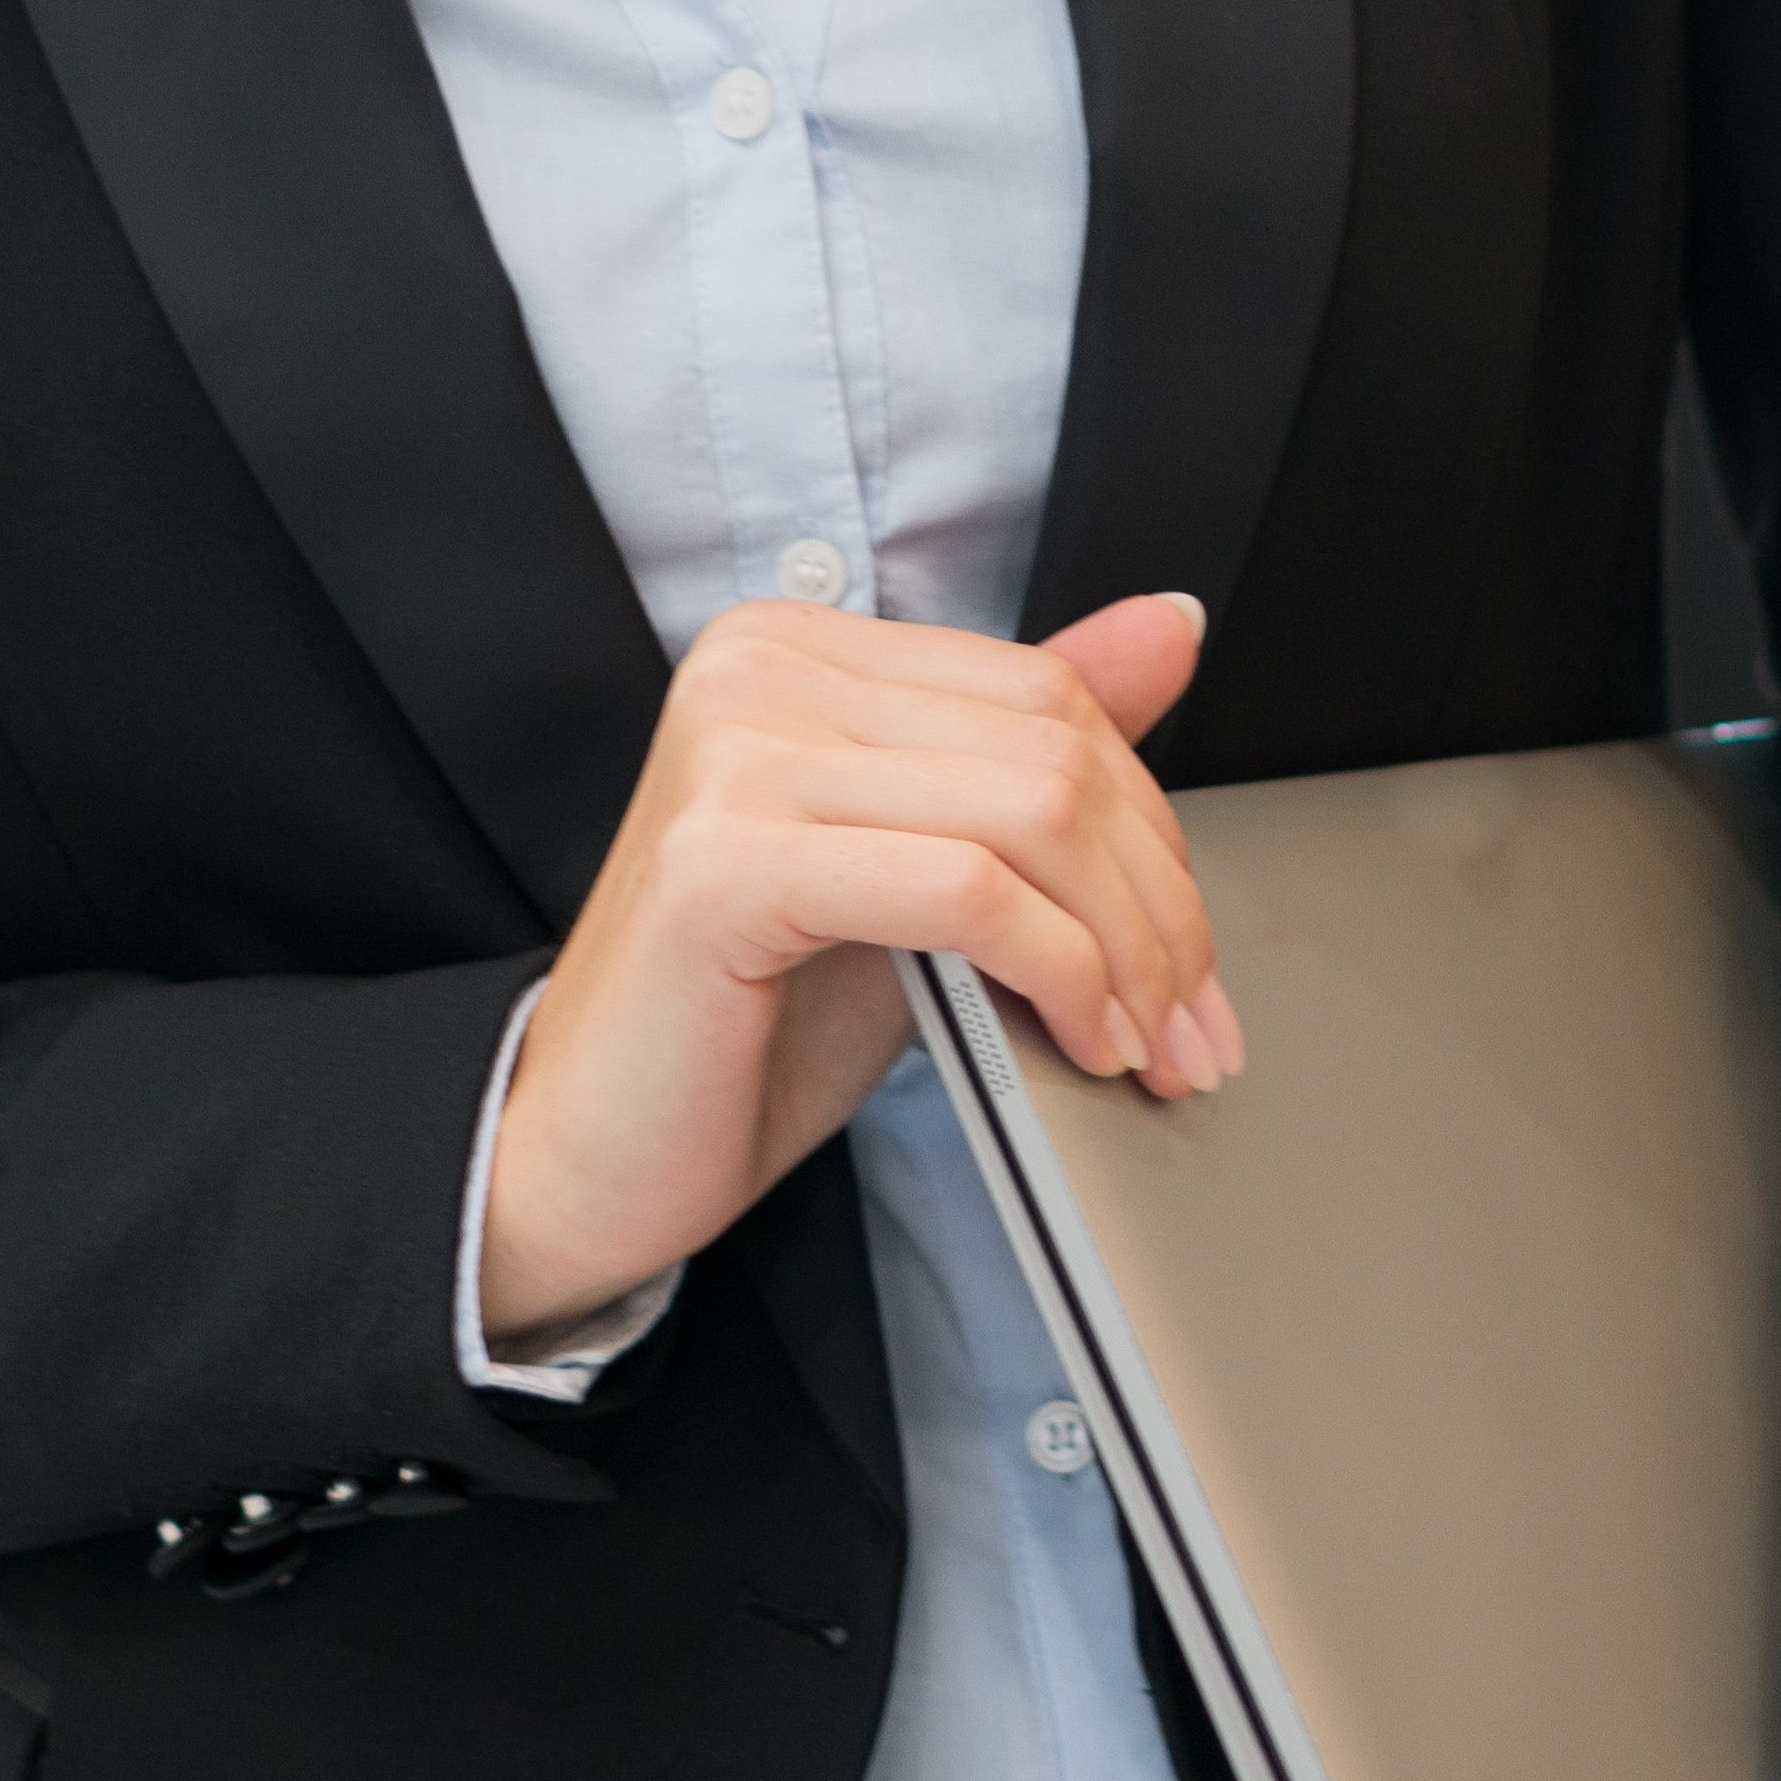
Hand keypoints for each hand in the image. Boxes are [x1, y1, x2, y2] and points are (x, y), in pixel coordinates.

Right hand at [472, 589, 1227, 1359]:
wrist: (586, 1154)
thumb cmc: (748, 1024)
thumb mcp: (922, 877)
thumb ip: (1030, 754)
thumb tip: (1173, 626)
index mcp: (799, 647)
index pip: (1049, 697)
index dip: (1153, 835)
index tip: (1194, 963)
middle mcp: (757, 666)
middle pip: (1054, 748)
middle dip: (1160, 905)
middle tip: (1194, 1029)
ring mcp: (732, 751)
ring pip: (1030, 811)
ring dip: (1126, 950)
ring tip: (1147, 1048)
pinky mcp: (723, 860)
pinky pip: (965, 889)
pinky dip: (1059, 971)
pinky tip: (1077, 1038)